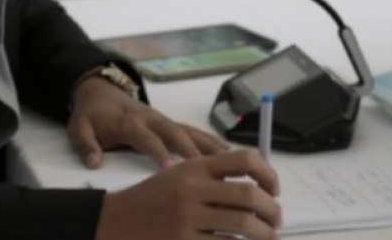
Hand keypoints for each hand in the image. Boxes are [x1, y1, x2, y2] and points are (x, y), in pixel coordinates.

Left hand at [68, 75, 227, 169]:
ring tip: (230, 158)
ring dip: (208, 144)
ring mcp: (162, 119)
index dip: (158, 153)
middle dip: (192, 150)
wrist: (99, 91)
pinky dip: (209, 141)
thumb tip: (94, 162)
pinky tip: (226, 153)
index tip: (170, 171)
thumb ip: (85, 144)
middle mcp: (150, 118)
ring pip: (189, 130)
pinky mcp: (168, 123)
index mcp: (129, 121)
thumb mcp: (79, 128)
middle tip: (210, 168)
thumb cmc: (92, 113)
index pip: (146, 138)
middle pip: (175, 132)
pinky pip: (191, 131)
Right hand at [95, 149, 281, 239]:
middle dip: (273, 211)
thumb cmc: (153, 200)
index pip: (243, 159)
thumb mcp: (180, 176)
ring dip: (264, 234)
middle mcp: (192, 189)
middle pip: (250, 195)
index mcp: (194, 167)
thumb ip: (213, 177)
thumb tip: (259, 187)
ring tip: (267, 237)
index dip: (267, 174)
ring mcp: (188, 218)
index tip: (274, 189)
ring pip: (244, 225)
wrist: (115, 221)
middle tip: (276, 220)